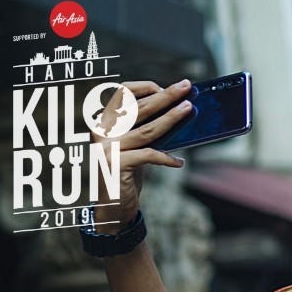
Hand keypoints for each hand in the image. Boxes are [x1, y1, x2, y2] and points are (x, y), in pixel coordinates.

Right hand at [92, 80, 191, 228]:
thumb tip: (176, 112)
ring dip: (172, 118)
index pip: (120, 93)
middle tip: (186, 86)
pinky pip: (150, 156)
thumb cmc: (127, 172)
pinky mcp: (118, 165)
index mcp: (104, 121)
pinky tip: (180, 162)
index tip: (164, 86)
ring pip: (148, 130)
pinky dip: (168, 158)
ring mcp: (108, 148)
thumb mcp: (134, 147)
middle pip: (139, 108)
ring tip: (189, 110)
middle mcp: (102, 131)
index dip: (143, 87)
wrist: (113, 206)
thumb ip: (146, 130)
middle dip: (165, 95)